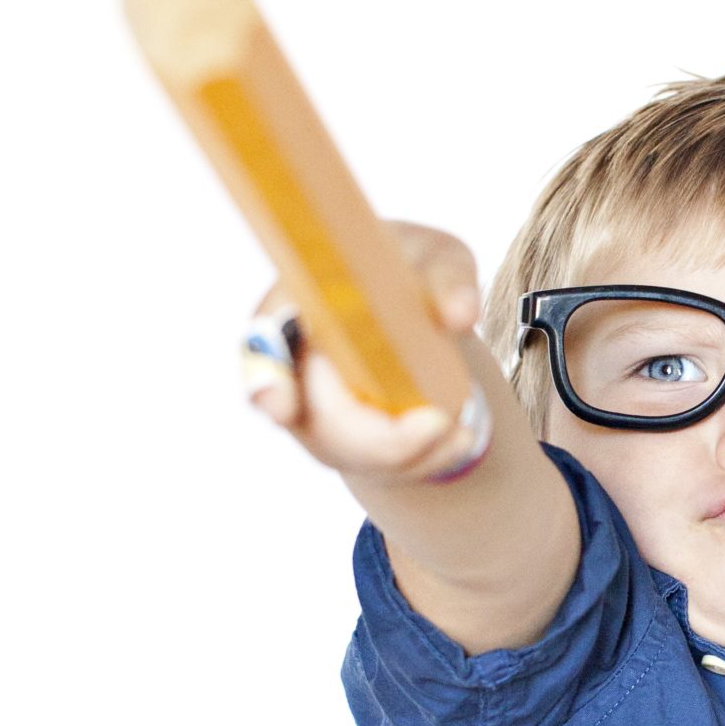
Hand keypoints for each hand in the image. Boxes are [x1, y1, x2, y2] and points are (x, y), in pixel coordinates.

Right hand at [240, 221, 485, 484]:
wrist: (417, 312)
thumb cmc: (411, 272)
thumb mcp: (438, 258)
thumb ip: (448, 277)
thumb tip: (460, 313)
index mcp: (298, 307)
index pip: (263, 346)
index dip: (265, 377)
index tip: (279, 403)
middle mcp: (295, 366)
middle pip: (320, 420)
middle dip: (379, 436)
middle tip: (440, 423)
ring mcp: (315, 413)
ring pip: (354, 453)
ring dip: (411, 450)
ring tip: (460, 429)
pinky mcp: (346, 444)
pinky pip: (380, 467)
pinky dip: (426, 459)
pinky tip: (459, 439)